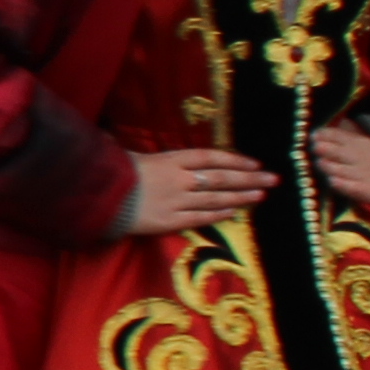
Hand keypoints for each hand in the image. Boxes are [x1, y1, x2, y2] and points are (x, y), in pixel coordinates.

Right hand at [120, 146, 274, 232]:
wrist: (95, 198)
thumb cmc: (113, 173)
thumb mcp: (134, 156)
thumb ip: (154, 156)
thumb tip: (156, 148)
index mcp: (170, 159)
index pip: (211, 157)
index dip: (235, 160)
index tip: (256, 163)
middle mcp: (178, 179)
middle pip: (221, 178)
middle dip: (250, 179)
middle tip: (274, 179)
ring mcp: (175, 201)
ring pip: (216, 199)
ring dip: (241, 197)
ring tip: (261, 196)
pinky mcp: (169, 221)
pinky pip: (200, 217)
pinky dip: (219, 214)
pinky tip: (235, 213)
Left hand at [309, 121, 369, 208]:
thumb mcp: (367, 142)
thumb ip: (350, 133)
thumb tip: (341, 120)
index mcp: (361, 142)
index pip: (339, 135)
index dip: (324, 135)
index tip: (314, 135)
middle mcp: (362, 157)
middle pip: (338, 151)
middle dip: (325, 148)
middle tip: (315, 148)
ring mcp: (365, 174)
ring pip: (341, 169)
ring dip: (328, 166)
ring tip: (320, 163)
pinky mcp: (368, 191)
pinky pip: (353, 188)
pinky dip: (343, 184)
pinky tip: (333, 181)